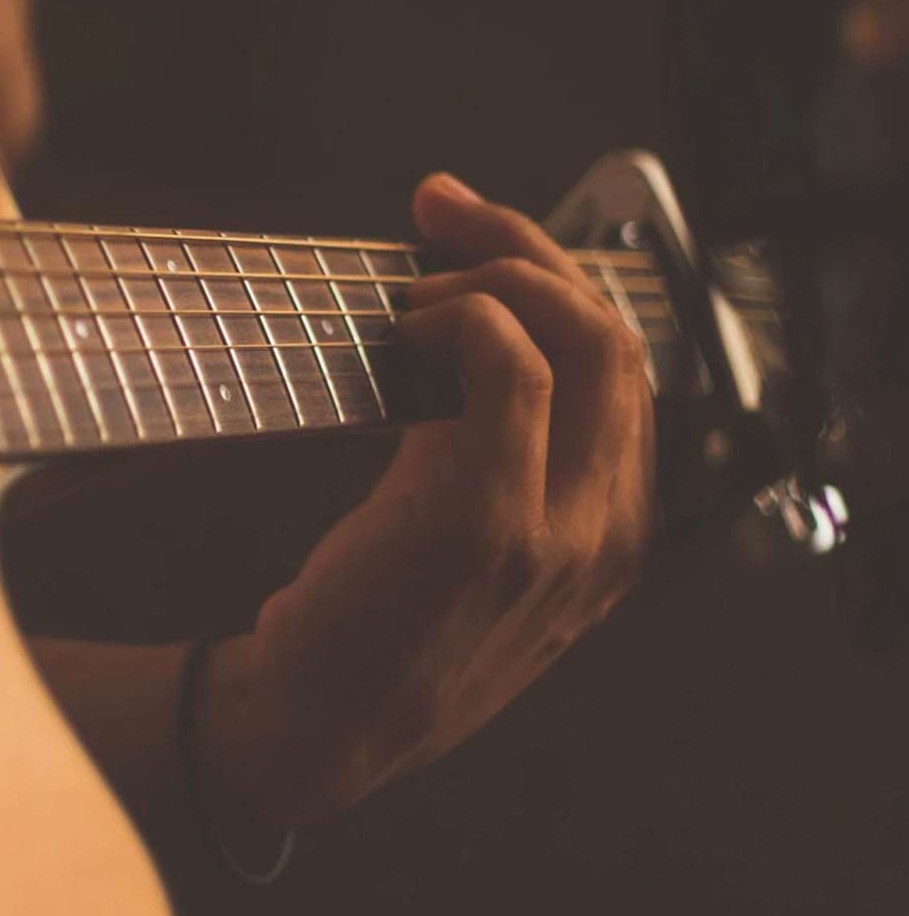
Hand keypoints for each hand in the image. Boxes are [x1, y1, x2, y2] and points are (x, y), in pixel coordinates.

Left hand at [200, 173, 653, 831]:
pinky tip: (403, 332)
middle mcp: (608, 532)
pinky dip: (459, 319)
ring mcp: (557, 529)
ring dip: (492, 276)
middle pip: (617, 336)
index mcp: (613, 535)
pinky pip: (507, 367)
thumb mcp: (471, 553)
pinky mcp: (485, 518)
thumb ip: (499, 459)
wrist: (314, 730)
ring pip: (579, 338)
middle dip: (532, 247)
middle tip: (444, 211)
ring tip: (414, 286)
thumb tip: (463, 331)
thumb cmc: (372, 628)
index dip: (558, 280)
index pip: (626, 370)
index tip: (475, 233)